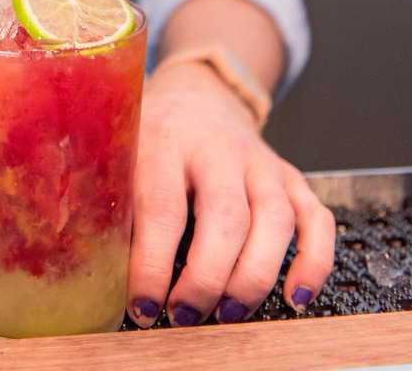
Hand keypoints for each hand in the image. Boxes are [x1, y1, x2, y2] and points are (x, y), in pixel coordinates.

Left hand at [126, 60, 335, 326]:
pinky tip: (295, 299)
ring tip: (229, 314)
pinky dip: (313, 262)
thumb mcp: (122, 156)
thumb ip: (111, 206)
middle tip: (186, 315)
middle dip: (208, 278)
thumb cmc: (152, 140)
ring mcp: (260, 161)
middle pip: (226, 217)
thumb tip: (95, 273)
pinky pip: (316, 219)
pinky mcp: (290, 175)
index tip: (142, 307)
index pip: (162, 208)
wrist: (198, 96)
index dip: (152, 265)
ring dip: (255, 276)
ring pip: (275, 219)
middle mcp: (218, 148)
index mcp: (165, 141)